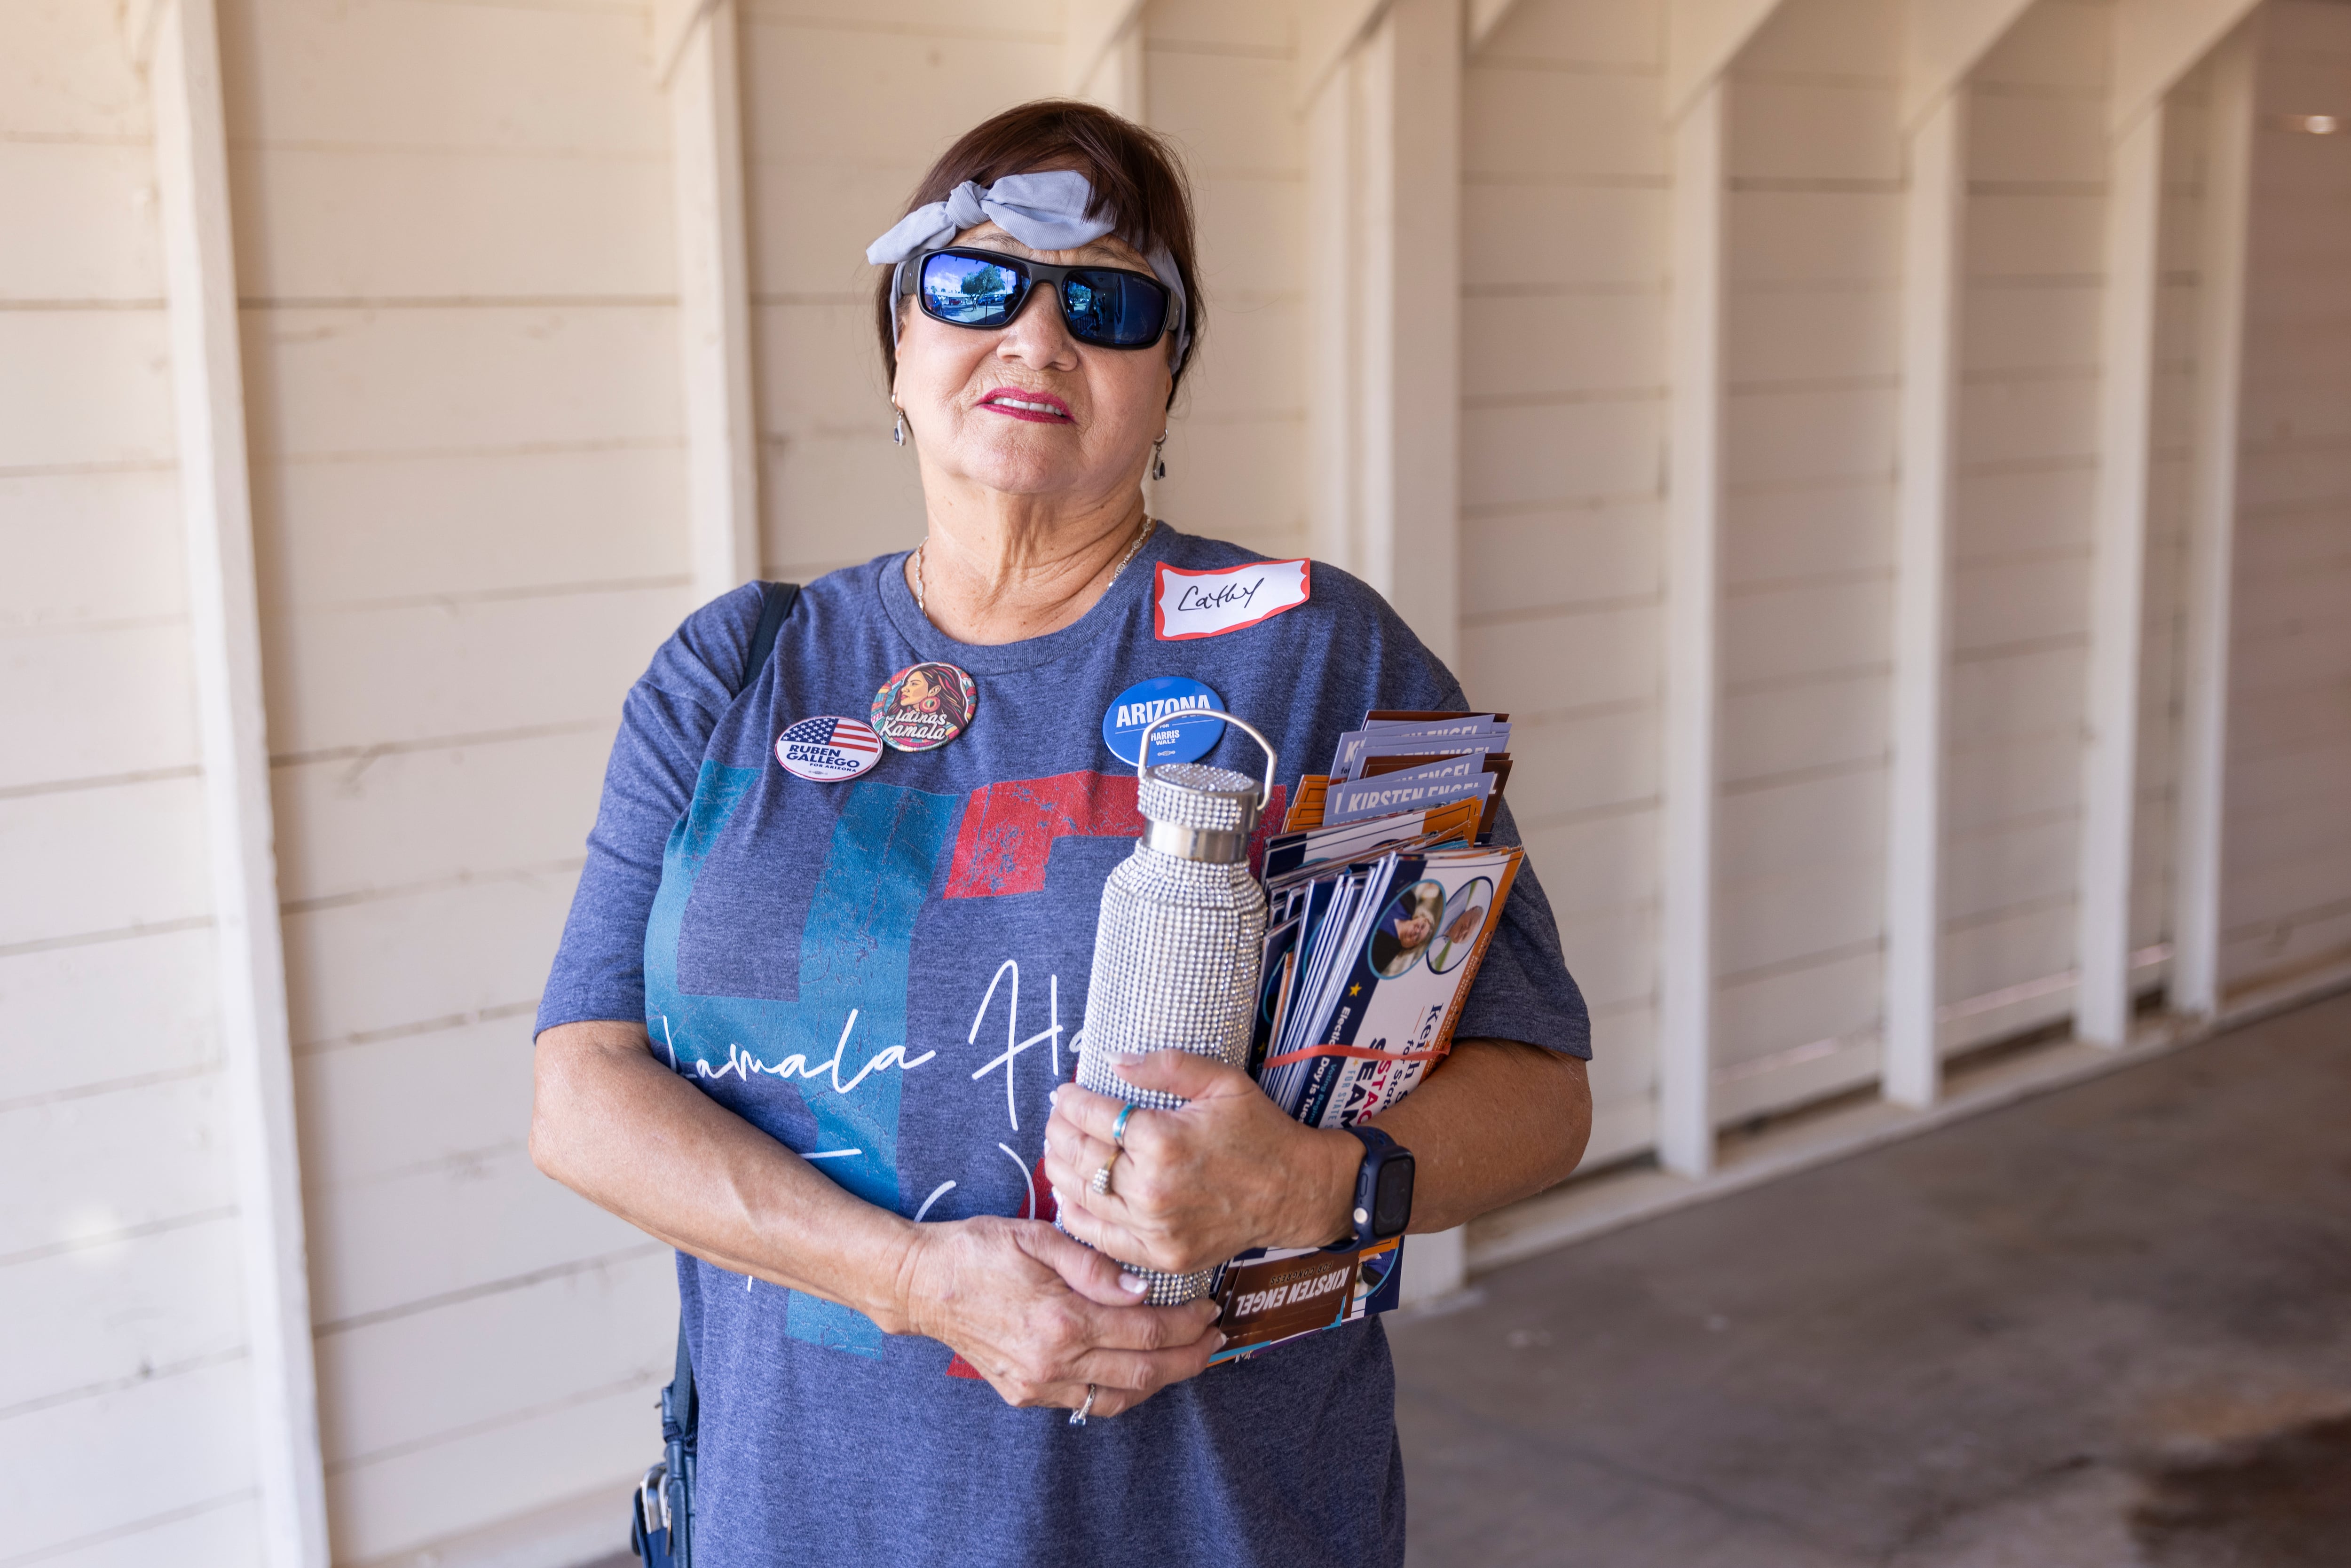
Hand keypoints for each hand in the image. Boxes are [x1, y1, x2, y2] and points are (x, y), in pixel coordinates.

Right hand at [896, 1214, 1223, 1418]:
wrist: (921, 1285)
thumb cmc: (977, 1250)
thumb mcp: (1037, 1237)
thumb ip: (1093, 1266)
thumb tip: (1142, 1288)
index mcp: (1061, 1319)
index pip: (1144, 1331)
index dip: (1185, 1325)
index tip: (1209, 1310)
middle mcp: (1053, 1361)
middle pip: (1141, 1372)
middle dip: (1187, 1358)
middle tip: (1214, 1339)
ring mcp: (1037, 1384)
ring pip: (1118, 1396)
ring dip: (1160, 1380)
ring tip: (1188, 1358)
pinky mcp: (1025, 1394)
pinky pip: (1087, 1403)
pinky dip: (1122, 1390)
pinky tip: (1139, 1370)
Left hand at [1044, 1050, 1359, 1275]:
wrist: (1294, 1192)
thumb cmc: (1259, 1132)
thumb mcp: (1221, 1081)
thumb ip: (1165, 1065)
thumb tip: (1112, 1061)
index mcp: (1164, 1140)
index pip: (1091, 1116)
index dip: (1070, 1101)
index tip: (1065, 1093)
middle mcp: (1151, 1188)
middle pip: (1077, 1155)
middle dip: (1058, 1131)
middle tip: (1057, 1118)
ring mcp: (1153, 1228)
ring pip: (1080, 1196)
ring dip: (1060, 1169)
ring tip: (1059, 1149)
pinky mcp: (1159, 1256)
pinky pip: (1098, 1238)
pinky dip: (1076, 1214)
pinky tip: (1072, 1194)